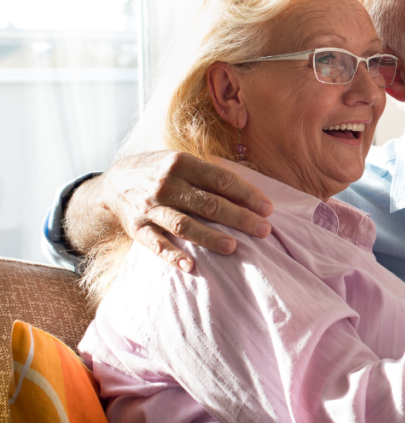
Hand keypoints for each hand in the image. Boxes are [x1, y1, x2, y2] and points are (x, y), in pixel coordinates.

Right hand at [94, 151, 272, 271]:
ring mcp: (150, 208)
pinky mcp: (137, 229)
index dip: (246, 194)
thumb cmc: (160, 172)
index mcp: (181, 163)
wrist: (113, 183)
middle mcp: (166, 185)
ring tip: (234, 247)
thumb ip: (211, 175)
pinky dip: (173, 256)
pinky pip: (156, 245)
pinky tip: (192, 266)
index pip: (221, 179)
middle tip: (263, 230)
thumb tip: (250, 194)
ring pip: (184, 225)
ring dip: (210, 237)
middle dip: (239, 218)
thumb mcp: (182, 162)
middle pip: (208, 203)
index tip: (268, 209)